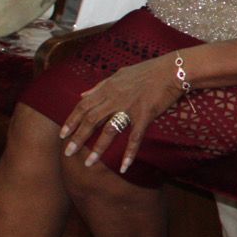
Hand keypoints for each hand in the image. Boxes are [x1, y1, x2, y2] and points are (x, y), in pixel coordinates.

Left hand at [58, 54, 183, 172]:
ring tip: (88, 163)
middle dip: (78, 137)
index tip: (62, 134)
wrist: (173, 70)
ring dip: (98, 148)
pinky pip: (135, 137)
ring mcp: (130, 107)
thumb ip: (100, 86)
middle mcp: (115, 98)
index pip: (83, 106)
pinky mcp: (145, 115)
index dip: (72, 120)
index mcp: (108, 88)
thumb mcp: (120, 74)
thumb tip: (82, 94)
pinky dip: (129, 152)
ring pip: (109, 130)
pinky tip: (124, 166)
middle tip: (68, 153)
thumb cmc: (148, 70)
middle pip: (91, 120)